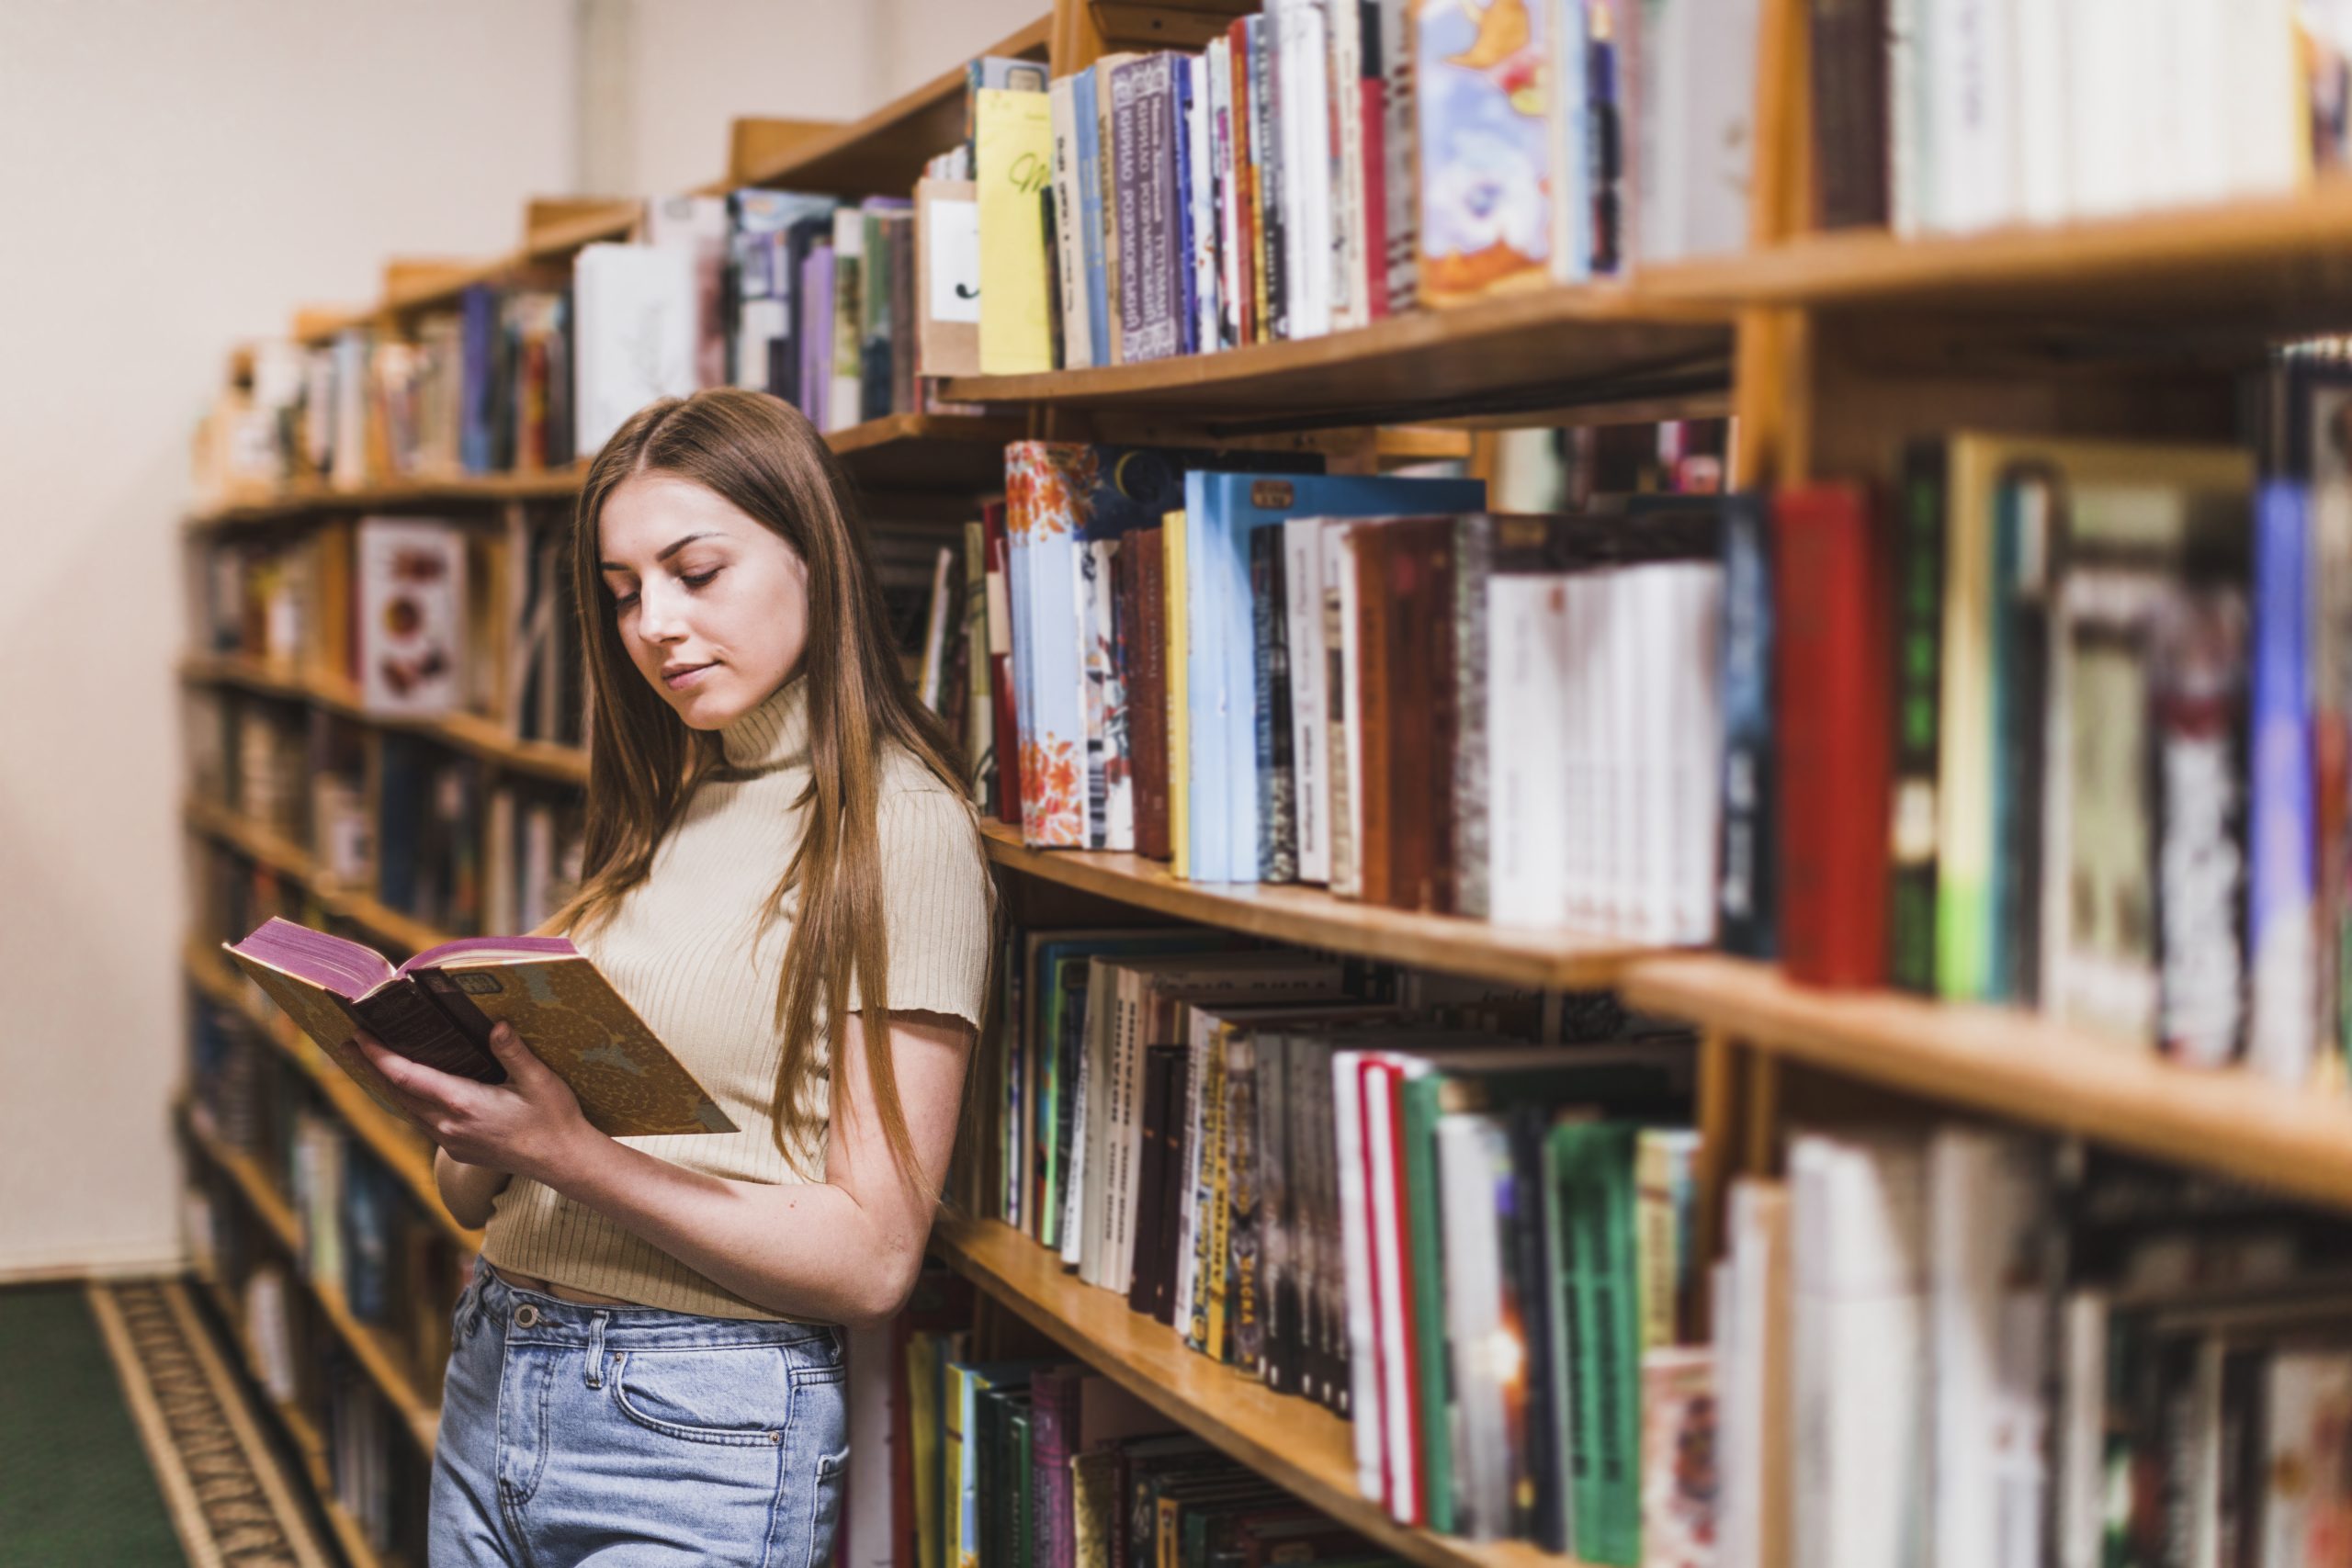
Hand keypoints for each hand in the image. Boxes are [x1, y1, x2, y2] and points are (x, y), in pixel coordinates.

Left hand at [353, 1022, 597, 1187]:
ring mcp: (451, 1140)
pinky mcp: (458, 1149)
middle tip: (351, 1043)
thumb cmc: (554, 1118)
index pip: (408, 1077)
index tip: (359, 1036)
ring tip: (373, 1064)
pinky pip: (423, 1121)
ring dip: (389, 1086)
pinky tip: (411, 1091)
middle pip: (398, 1093)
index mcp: (464, 1103)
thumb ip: (513, 1052)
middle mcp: (449, 1125)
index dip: (380, 1056)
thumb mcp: (539, 1080)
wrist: (562, 1160)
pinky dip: (409, 1101)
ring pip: (408, 1110)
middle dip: (373, 1067)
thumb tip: (496, 1025)